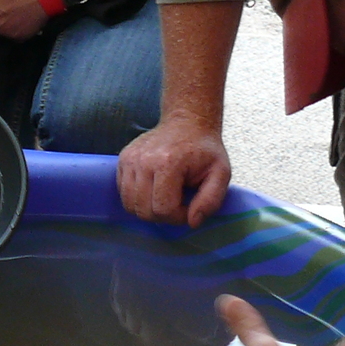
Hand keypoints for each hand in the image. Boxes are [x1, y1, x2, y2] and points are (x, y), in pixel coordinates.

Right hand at [117, 114, 230, 228]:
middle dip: (163, 216)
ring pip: (130, 205)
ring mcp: (130, 159)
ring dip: (149, 209)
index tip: (190, 207)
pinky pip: (124, 193)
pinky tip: (155, 189)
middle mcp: (143, 160)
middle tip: (179, 204)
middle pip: (144, 210)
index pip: (163, 209)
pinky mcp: (123, 160)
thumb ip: (211, 200)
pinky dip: (138, 198)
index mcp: (168, 163)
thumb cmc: (204, 149)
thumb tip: (193, 222)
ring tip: (166, 197)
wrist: (187, 123)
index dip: (179, 217)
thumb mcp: (221, 174)